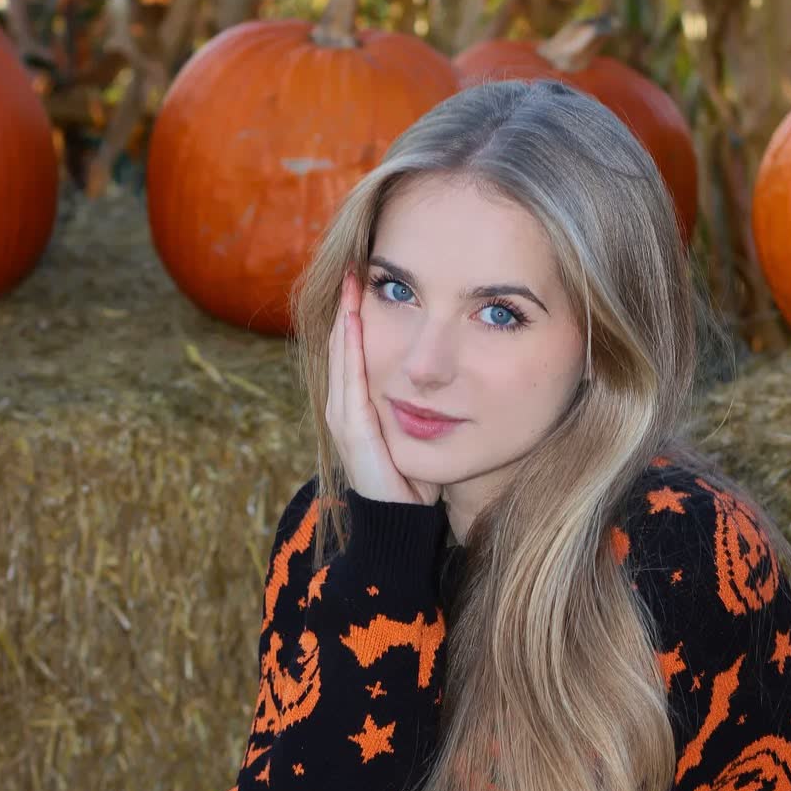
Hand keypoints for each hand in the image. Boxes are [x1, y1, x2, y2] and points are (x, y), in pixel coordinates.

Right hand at [326, 268, 442, 506]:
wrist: (403, 524)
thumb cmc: (416, 483)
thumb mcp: (420, 433)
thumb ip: (424, 406)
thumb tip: (447, 378)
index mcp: (358, 409)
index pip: (355, 352)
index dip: (359, 317)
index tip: (369, 280)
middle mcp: (345, 411)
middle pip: (343, 348)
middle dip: (349, 307)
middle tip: (356, 266)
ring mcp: (345, 421)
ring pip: (343, 358)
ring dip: (347, 319)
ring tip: (354, 283)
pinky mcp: (353, 432)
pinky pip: (351, 380)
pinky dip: (352, 349)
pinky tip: (355, 321)